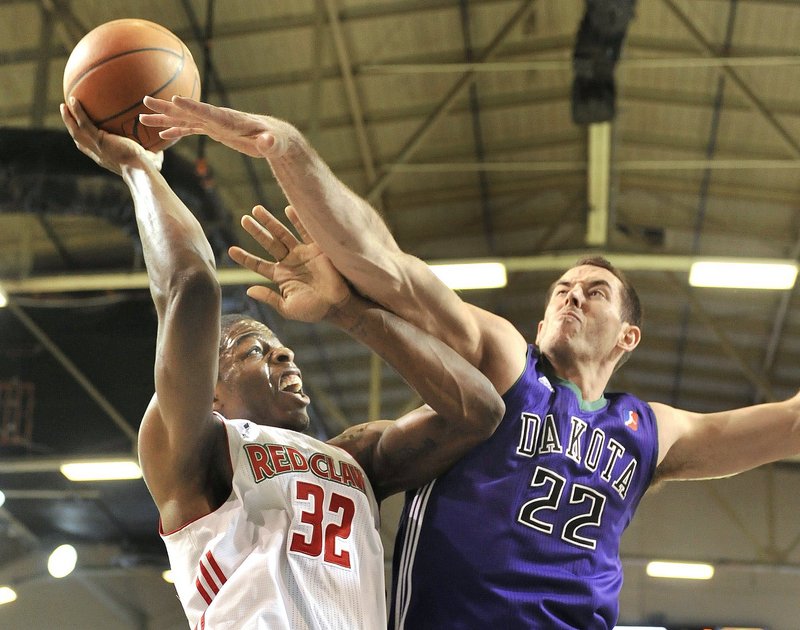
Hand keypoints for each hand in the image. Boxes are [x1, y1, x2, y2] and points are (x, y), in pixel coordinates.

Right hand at [60, 98, 162, 174]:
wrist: (141, 170)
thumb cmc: (147, 169)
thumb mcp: (150, 160)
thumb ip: (153, 154)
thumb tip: (161, 148)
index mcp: (106, 158)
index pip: (91, 149)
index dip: (85, 141)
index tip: (83, 132)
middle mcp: (98, 154)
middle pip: (79, 140)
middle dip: (72, 128)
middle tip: (67, 115)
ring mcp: (96, 147)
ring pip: (76, 131)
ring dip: (68, 118)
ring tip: (64, 105)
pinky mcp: (98, 140)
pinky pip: (84, 123)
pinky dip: (77, 112)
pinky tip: (74, 100)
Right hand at [139, 96, 296, 158]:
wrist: (276, 139)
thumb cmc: (276, 141)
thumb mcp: (274, 144)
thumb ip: (269, 143)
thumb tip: (268, 141)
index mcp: (230, 120)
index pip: (208, 112)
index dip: (192, 107)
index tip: (174, 99)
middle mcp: (219, 119)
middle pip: (189, 111)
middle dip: (167, 107)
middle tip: (145, 101)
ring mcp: (215, 124)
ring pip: (185, 119)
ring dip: (164, 119)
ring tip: (141, 119)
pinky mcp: (215, 131)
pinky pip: (191, 129)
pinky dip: (176, 131)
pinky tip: (162, 135)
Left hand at [229, 205, 350, 322]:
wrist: (337, 306)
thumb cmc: (313, 311)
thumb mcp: (287, 308)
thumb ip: (269, 298)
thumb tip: (248, 290)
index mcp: (281, 276)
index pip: (258, 265)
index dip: (245, 258)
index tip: (231, 250)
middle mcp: (289, 262)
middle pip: (269, 243)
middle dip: (256, 231)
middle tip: (244, 220)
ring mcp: (302, 254)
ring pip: (283, 234)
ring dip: (270, 222)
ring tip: (257, 210)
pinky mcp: (317, 249)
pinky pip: (306, 231)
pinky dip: (297, 220)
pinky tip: (288, 209)